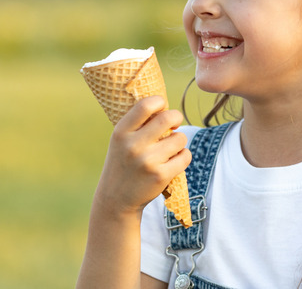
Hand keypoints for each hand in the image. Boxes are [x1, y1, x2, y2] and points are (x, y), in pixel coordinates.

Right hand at [93, 96, 190, 218]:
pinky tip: (174, 161)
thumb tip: (164, 105)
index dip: (159, 102)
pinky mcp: (160, 176)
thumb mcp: (120, 140)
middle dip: (177, 117)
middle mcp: (133, 145)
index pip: (145, 105)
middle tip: (175, 122)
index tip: (162, 107)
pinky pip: (185, 156)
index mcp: (121, 132)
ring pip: (180, 138)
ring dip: (179, 140)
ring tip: (170, 147)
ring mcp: (148, 161)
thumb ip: (138, 124)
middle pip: (168, 118)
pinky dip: (183, 156)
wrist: (115, 199)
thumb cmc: (122, 163)